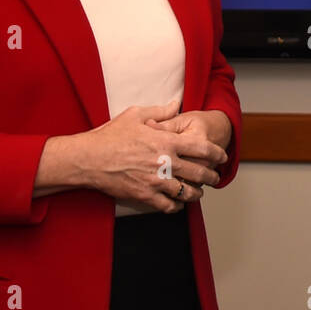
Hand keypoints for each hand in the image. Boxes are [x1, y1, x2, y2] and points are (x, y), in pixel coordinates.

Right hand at [77, 99, 227, 213]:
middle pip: (199, 173)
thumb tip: (176, 103)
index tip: (222, 156)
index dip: (216, 153)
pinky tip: (177, 203)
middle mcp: (165, 163)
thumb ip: (160, 111)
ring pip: (186, 192)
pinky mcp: (144, 196)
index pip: (202, 149)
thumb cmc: (110, 136)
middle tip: (215, 177)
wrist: (88, 159)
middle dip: (211, 176)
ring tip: (199, 193)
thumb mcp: (136, 115)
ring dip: (196, 194)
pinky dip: (176, 206)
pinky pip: (167, 205)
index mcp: (166, 142)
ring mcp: (155, 181)